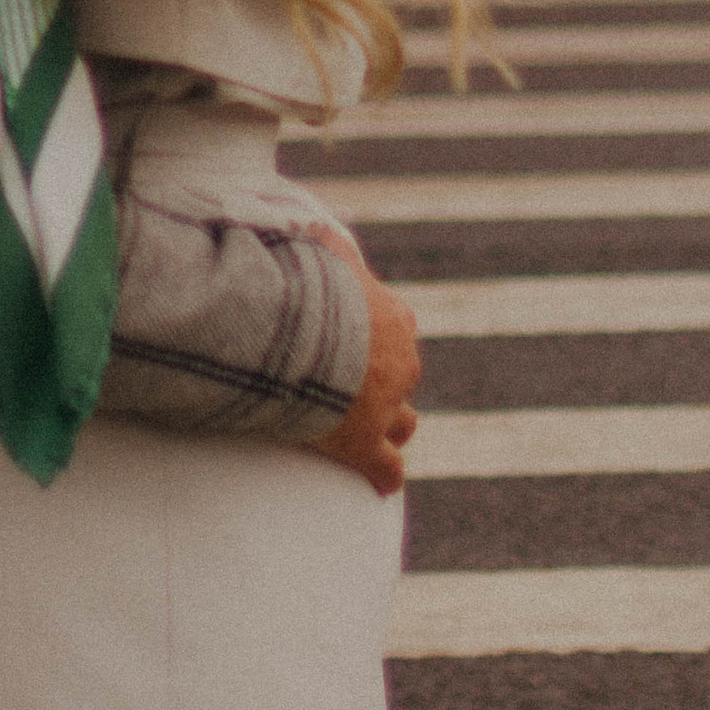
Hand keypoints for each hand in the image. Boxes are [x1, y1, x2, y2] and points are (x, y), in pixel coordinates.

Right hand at [311, 241, 420, 497]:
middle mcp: (400, 366)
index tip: (364, 340)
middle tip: (362, 387)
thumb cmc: (313, 293)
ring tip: (375, 433)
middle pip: (405, 377)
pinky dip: (384, 475)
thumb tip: (313, 226)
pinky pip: (386, 469)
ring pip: (404, 424)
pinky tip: (382, 483)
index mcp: (393, 320)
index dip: (383, 337)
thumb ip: (326, 244)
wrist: (304, 341)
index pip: (401, 327)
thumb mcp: (323, 255)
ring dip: (392, 426)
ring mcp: (386, 409)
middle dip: (389, 383)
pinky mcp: (366, 446)